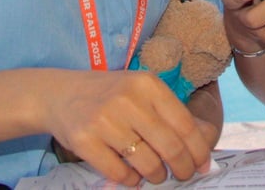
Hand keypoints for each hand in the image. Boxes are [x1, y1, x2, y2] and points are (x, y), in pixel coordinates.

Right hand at [44, 70, 212, 185]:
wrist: (59, 94)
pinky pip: (120, 173)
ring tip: (156, 175)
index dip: (198, 149)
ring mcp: (104, 120)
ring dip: (157, 176)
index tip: (202, 164)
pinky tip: (132, 176)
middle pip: (170, 146)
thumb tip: (205, 142)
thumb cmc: (109, 95)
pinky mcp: (84, 141)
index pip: (185, 124)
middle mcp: (128, 100)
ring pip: (147, 163)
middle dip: (182, 168)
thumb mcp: (141, 91)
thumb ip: (169, 112)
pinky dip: (131, 180)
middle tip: (183, 175)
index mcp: (147, 84)